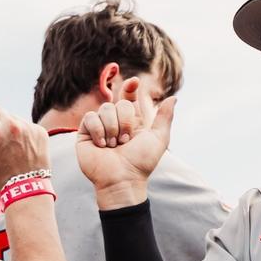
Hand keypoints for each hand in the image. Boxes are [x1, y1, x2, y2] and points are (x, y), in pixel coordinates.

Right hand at [75, 78, 175, 206]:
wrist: (122, 179)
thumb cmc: (141, 162)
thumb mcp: (159, 138)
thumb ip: (165, 117)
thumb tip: (174, 97)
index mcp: (132, 121)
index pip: (129, 97)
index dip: (130, 87)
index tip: (134, 82)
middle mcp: (115, 122)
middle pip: (119, 102)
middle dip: (125, 121)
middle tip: (126, 140)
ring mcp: (100, 127)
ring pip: (104, 109)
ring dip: (112, 128)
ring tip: (113, 146)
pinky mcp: (85, 133)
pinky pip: (90, 118)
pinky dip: (98, 130)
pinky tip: (101, 144)